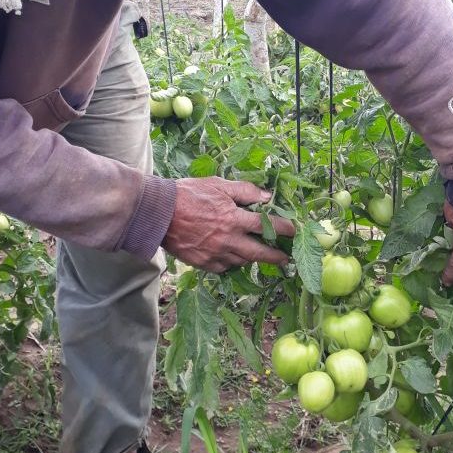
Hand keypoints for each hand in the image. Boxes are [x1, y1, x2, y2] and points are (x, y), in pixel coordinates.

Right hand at [162, 177, 294, 272]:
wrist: (158, 213)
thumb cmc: (188, 194)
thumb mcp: (219, 185)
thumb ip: (245, 191)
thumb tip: (268, 196)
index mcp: (234, 219)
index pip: (268, 226)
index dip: (285, 229)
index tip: (295, 231)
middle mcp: (228, 240)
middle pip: (260, 253)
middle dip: (276, 256)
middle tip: (286, 258)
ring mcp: (215, 254)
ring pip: (242, 261)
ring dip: (252, 257)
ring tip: (259, 254)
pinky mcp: (204, 263)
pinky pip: (225, 268)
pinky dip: (231, 263)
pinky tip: (234, 257)